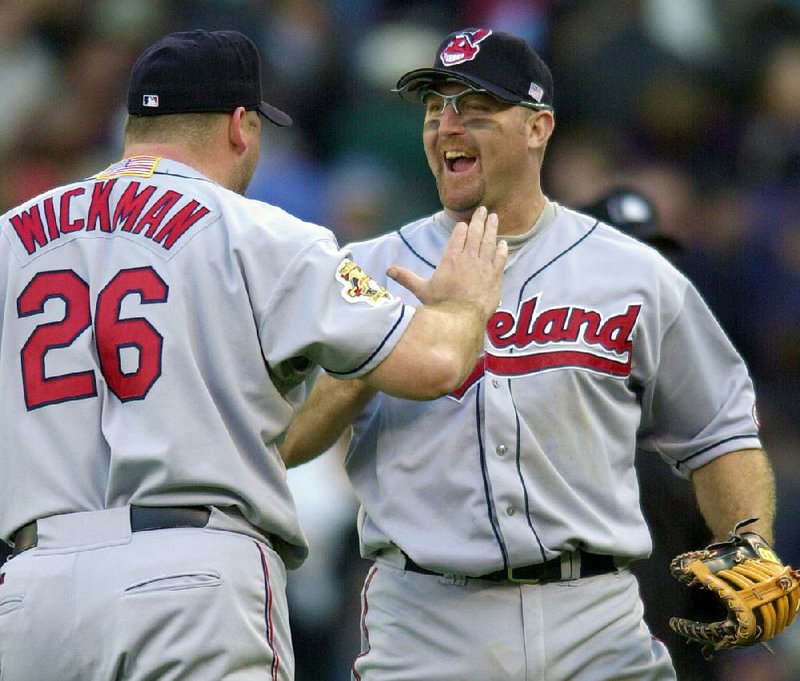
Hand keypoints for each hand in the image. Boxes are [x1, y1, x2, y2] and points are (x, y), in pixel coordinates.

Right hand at [387, 206, 507, 319]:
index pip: (458, 236)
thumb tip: (389, 270)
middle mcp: (469, 258)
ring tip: (494, 218)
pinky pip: (500, 258)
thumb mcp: (422, 290)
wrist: (462, 318)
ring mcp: (484, 266)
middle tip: (484, 210)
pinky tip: (504, 243)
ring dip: (492, 228)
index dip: (461, 228)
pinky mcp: (495, 276)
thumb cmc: (441, 305)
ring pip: (489, 242)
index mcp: (451, 259)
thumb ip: (407, 277)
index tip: (464, 223)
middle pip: (476, 234)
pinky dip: (502, 249)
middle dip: (479, 220)